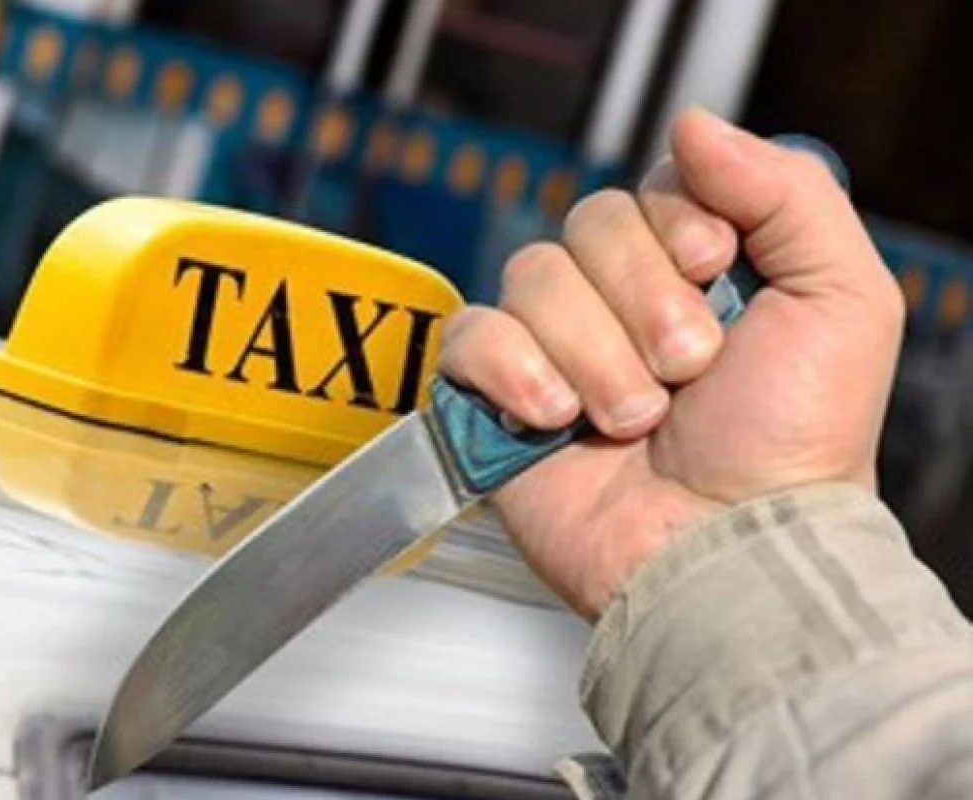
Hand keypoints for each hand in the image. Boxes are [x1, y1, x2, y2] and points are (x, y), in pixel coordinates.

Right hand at [439, 108, 904, 619]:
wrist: (724, 553)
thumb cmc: (792, 448)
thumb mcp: (841, 302)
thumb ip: (786, 192)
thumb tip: (691, 126)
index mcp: (697, 272)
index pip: (653, 186)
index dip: (675, 222)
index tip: (714, 269)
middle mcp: (622, 302)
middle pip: (588, 225)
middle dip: (644, 301)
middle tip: (687, 370)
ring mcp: (556, 347)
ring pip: (534, 277)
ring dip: (594, 354)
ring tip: (635, 419)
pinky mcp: (498, 396)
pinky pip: (468, 335)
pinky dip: (512, 370)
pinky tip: (554, 417)